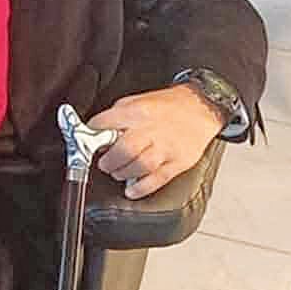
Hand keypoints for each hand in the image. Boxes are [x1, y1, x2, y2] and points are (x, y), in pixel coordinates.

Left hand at [90, 86, 223, 199]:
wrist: (201, 107)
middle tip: (104, 163)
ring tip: (117, 173)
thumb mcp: (139, 100)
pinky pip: (157, 179)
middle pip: (124, 150)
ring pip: (139, 166)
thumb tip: (101, 132)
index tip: (89, 141)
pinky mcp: (178, 162)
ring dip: (122, 173)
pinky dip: (141, 188)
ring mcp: (166, 147)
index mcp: (138, 111)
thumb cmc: (169, 105)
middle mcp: (151, 129)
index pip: (106, 124)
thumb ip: (119, 115)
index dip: (93, 134)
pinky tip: (131, 189)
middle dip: (109, 161)